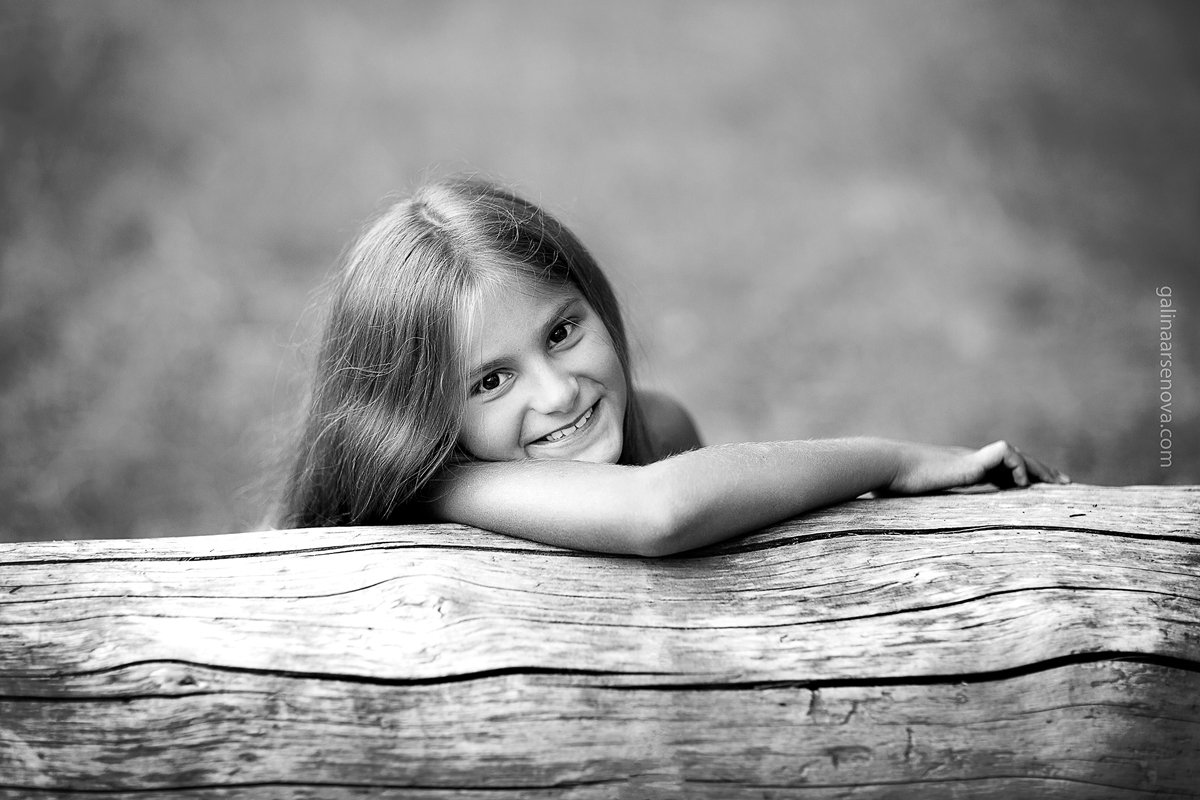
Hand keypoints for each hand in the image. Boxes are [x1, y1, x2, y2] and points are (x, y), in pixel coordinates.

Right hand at [887, 440, 1069, 494]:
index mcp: (961, 470)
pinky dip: (1017, 465)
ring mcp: (971, 458)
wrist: (886, 467)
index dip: (1020, 476)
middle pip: (1015, 460)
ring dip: (1037, 468)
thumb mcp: (917, 502)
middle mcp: (969, 461)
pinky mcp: (970, 459)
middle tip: (1064, 483)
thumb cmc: (893, 485)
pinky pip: (1005, 452)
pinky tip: (1019, 484)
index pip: (999, 468)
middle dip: (1040, 471)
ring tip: (1055, 484)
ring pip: (1016, 455)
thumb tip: (917, 535)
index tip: (1036, 488)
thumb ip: (927, 511)